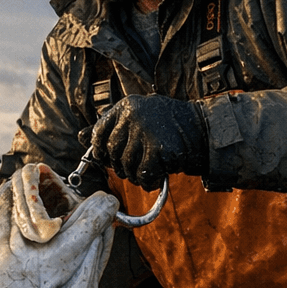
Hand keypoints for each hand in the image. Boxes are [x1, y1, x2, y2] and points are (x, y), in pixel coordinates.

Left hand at [89, 95, 209, 187]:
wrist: (205, 129)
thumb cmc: (169, 127)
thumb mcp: (138, 119)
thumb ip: (110, 127)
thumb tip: (80, 137)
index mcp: (127, 106)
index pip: (99, 132)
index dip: (101, 150)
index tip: (108, 158)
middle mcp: (134, 115)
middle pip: (112, 152)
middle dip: (121, 165)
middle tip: (135, 165)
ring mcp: (146, 131)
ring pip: (126, 165)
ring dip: (135, 175)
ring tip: (149, 169)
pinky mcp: (159, 149)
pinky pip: (143, 175)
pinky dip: (149, 181)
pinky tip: (158, 175)